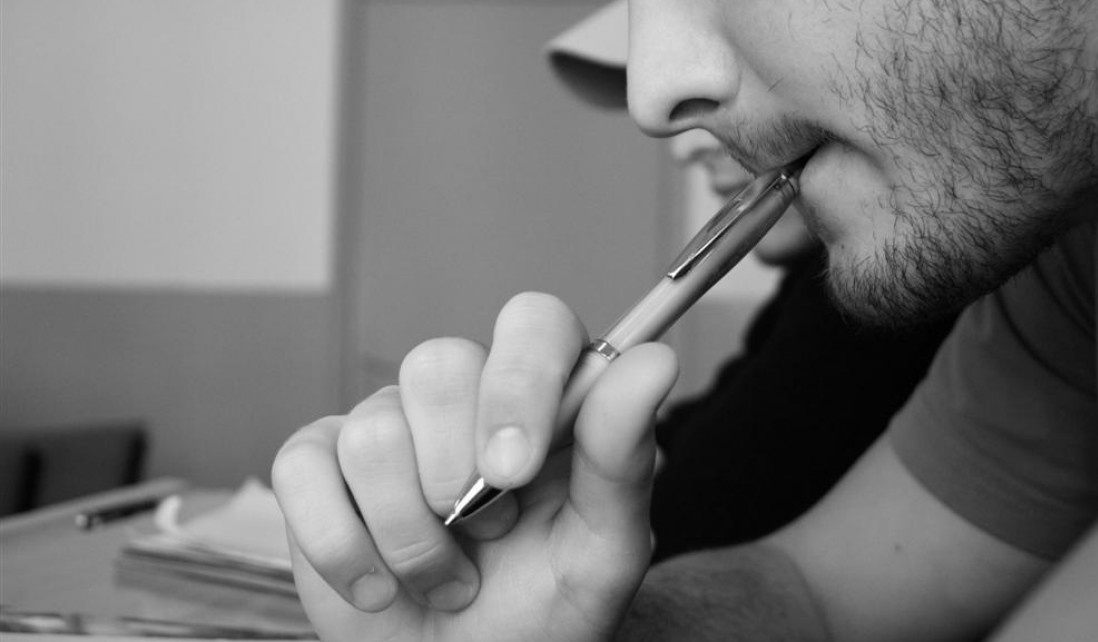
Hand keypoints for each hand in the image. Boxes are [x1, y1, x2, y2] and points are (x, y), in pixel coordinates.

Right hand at [273, 292, 678, 641]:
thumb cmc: (541, 613)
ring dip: (411, 535)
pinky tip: (378, 586)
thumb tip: (654, 361)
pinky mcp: (317, 464)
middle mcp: (462, 399)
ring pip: (372, 429)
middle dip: (456, 474)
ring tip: (446, 577)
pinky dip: (342, 545)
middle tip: (489, 535)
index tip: (516, 470)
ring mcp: (385, 426)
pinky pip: (303, 467)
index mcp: (542, 401)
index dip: (519, 381)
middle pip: (437, 361)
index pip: (532, 323)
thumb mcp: (602, 552)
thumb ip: (623, 458)